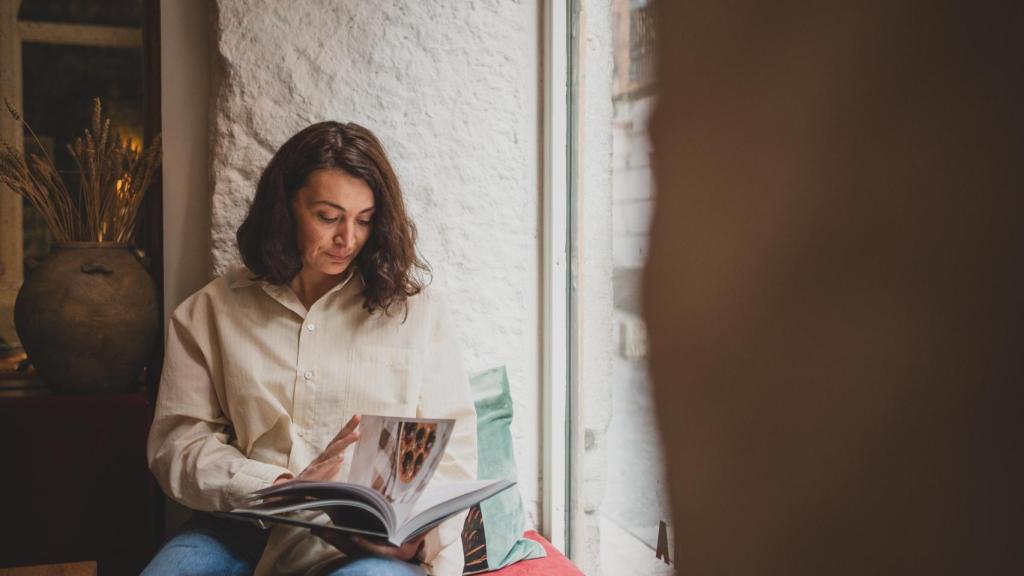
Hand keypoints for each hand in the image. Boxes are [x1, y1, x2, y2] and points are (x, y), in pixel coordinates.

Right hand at [278, 415, 361, 483]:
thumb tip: (341, 458)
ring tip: (356, 435)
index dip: (348, 429)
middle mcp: (322, 457)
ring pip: (332, 451)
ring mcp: (317, 464)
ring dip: (344, 442)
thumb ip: (334, 467)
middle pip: (336, 440)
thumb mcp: (326, 475)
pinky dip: (331, 462)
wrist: (291, 494)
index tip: (357, 416)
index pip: (339, 440)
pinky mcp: (312, 474)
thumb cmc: (311, 483)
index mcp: (327, 456)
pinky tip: (341, 458)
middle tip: (357, 417)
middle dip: (347, 429)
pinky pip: (322, 467)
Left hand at [311, 528, 426, 563]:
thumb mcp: (417, 536)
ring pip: (345, 548)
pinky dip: (334, 538)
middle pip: (353, 549)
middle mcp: (376, 557)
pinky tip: (321, 530)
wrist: (403, 552)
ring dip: (331, 539)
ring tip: (316, 529)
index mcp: (391, 554)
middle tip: (321, 530)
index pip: (374, 550)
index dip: (363, 544)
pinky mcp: (356, 551)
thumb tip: (435, 516)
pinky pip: (343, 545)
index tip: (352, 537)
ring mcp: (364, 555)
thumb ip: (422, 527)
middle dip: (338, 540)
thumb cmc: (410, 539)